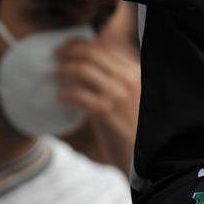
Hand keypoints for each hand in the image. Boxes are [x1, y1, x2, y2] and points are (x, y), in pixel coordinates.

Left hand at [55, 37, 139, 171]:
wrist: (150, 160)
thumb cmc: (140, 134)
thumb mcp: (137, 101)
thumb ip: (118, 85)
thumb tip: (88, 74)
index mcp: (138, 73)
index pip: (108, 47)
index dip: (84, 43)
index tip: (69, 46)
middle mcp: (131, 79)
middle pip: (94, 52)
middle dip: (70, 50)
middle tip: (55, 54)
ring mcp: (119, 94)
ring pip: (83, 69)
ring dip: (63, 69)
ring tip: (53, 74)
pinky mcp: (107, 112)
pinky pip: (78, 94)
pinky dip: (65, 94)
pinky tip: (60, 98)